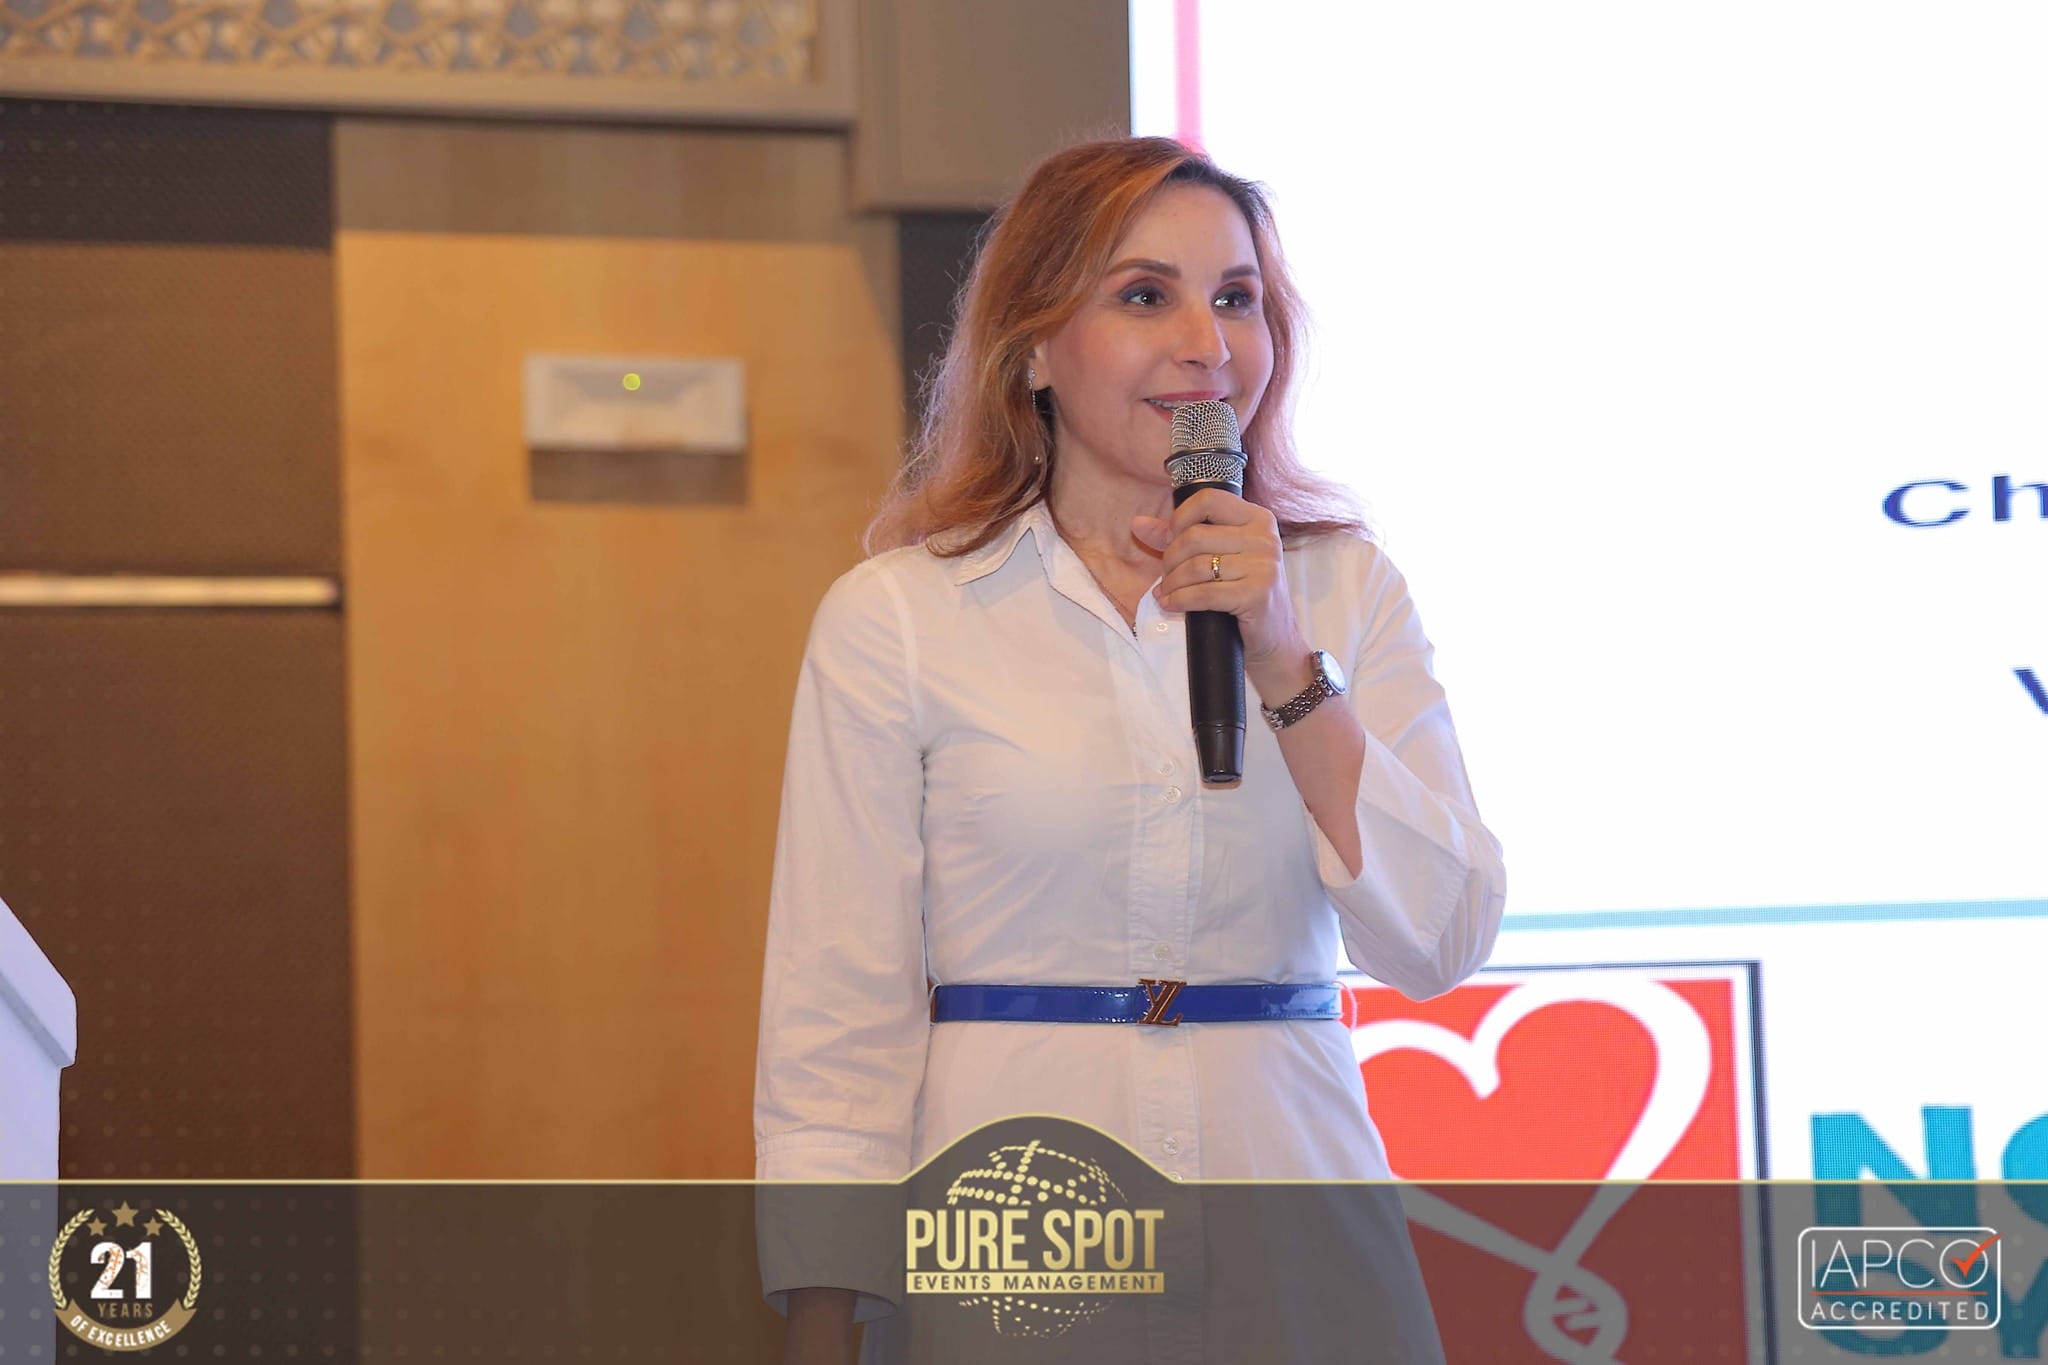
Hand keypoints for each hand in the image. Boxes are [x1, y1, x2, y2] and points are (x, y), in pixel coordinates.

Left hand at [1132, 488, 1309, 678]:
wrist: (1274, 638)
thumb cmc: (1243, 593)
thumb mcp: (1218, 557)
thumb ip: (1180, 536)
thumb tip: (1138, 523)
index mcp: (1257, 519)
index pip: (1208, 499)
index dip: (1180, 518)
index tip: (1171, 539)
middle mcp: (1264, 538)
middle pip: (1195, 536)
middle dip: (1170, 559)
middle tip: (1167, 576)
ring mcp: (1263, 566)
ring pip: (1196, 566)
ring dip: (1172, 583)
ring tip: (1167, 592)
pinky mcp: (1257, 594)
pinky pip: (1203, 594)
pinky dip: (1180, 600)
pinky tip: (1172, 605)